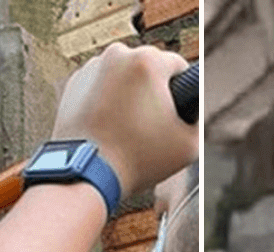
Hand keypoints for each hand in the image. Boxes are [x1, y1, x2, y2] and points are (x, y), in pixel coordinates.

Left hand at [51, 43, 198, 196]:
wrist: (85, 173)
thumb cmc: (136, 160)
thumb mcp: (189, 144)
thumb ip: (199, 118)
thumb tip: (193, 108)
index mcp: (147, 60)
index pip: (179, 67)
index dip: (182, 93)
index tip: (174, 115)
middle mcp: (117, 55)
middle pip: (149, 70)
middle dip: (153, 93)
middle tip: (150, 127)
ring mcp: (91, 68)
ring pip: (124, 77)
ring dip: (130, 95)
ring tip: (128, 129)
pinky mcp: (74, 84)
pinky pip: (101, 87)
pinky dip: (107, 102)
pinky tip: (111, 127)